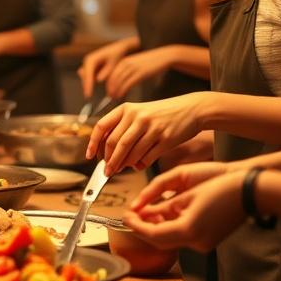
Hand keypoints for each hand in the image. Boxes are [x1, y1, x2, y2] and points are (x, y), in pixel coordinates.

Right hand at [78, 40, 131, 97]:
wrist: (118, 48)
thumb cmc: (116, 55)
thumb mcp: (113, 64)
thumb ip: (106, 72)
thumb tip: (98, 79)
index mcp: (91, 59)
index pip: (87, 74)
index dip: (87, 85)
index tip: (88, 95)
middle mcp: (87, 60)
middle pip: (84, 77)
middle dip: (87, 85)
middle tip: (91, 95)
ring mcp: (88, 63)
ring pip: (85, 77)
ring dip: (89, 83)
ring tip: (98, 87)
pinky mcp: (90, 67)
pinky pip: (88, 76)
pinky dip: (92, 81)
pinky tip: (101, 82)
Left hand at [85, 92, 205, 174]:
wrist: (191, 109)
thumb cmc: (162, 114)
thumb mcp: (139, 113)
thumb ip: (123, 128)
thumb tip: (107, 152)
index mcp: (126, 109)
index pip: (102, 126)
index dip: (93, 143)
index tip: (90, 156)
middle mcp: (137, 116)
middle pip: (114, 143)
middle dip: (108, 161)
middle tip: (107, 171)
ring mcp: (151, 128)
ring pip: (129, 153)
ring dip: (122, 165)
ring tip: (120, 169)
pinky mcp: (165, 139)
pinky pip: (147, 157)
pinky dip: (140, 165)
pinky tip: (138, 166)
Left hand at [105, 46, 173, 98]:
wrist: (163, 56)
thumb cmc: (150, 63)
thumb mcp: (136, 64)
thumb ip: (128, 71)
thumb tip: (121, 82)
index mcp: (124, 61)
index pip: (111, 74)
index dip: (109, 84)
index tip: (109, 92)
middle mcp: (126, 63)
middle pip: (113, 78)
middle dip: (111, 89)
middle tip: (111, 97)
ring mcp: (133, 68)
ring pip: (119, 82)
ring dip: (116, 91)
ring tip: (115, 98)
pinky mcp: (141, 73)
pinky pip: (128, 83)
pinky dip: (122, 91)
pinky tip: (121, 95)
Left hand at [123, 170, 246, 251]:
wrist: (249, 192)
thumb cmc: (220, 187)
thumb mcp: (186, 194)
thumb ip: (161, 206)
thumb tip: (143, 210)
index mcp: (188, 230)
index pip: (153, 235)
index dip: (136, 226)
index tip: (124, 217)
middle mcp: (195, 242)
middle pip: (160, 241)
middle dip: (143, 228)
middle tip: (130, 216)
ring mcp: (203, 244)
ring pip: (170, 239)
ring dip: (156, 227)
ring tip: (143, 213)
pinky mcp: (208, 242)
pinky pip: (182, 236)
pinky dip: (170, 227)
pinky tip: (162, 216)